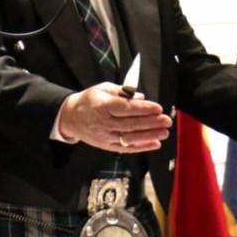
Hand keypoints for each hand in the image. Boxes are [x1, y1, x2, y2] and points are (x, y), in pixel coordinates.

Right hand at [58, 83, 172, 152]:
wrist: (70, 117)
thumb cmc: (89, 100)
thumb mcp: (102, 89)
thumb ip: (122, 92)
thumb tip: (141, 97)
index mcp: (102, 106)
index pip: (125, 108)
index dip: (143, 109)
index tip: (158, 108)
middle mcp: (104, 123)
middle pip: (131, 124)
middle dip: (151, 123)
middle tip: (166, 120)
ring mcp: (105, 136)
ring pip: (130, 138)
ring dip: (150, 136)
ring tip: (164, 132)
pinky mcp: (107, 146)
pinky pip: (126, 148)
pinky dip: (141, 147)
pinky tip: (155, 144)